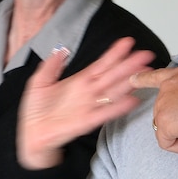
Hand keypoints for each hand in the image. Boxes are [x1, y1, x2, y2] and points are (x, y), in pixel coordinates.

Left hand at [17, 37, 154, 169]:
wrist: (31, 136)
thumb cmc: (35, 112)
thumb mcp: (39, 82)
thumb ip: (50, 66)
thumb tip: (61, 49)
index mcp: (79, 81)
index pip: (101, 64)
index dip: (114, 54)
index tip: (127, 42)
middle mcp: (89, 92)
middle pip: (113, 75)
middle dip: (129, 64)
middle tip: (145, 54)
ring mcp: (90, 106)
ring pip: (114, 90)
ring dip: (130, 81)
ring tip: (145, 71)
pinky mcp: (88, 121)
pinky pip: (107, 112)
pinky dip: (119, 106)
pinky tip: (133, 99)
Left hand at [131, 66, 177, 153]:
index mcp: (175, 76)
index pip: (154, 77)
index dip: (141, 79)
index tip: (131, 80)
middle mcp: (165, 88)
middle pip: (163, 111)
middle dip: (176, 121)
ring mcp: (162, 106)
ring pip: (164, 128)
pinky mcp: (165, 123)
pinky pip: (166, 142)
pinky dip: (177, 146)